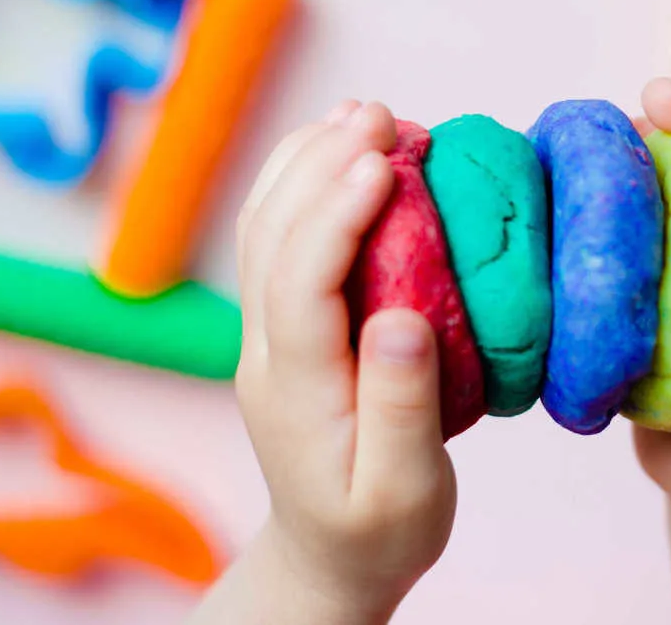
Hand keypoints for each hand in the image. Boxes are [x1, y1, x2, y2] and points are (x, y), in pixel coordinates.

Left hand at [193, 101, 455, 624]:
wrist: (330, 557)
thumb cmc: (380, 529)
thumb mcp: (405, 490)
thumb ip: (403, 408)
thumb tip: (404, 317)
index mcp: (296, 389)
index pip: (302, 283)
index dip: (337, 215)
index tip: (384, 161)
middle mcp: (267, 351)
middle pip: (272, 237)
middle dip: (321, 163)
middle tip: (381, 112)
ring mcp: (267, 335)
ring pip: (266, 228)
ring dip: (308, 161)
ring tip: (363, 114)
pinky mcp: (285, 327)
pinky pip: (281, 240)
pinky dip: (308, 185)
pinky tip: (344, 156)